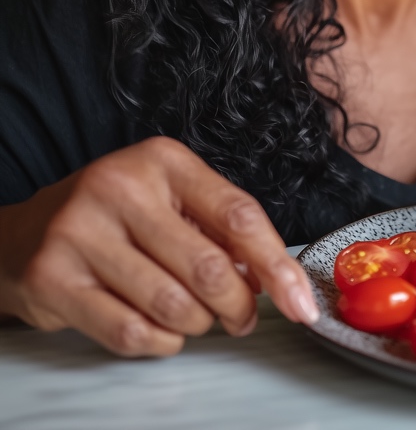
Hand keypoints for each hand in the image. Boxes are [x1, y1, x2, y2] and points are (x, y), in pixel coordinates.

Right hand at [0, 136, 318, 355]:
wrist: (27, 233)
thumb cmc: (118, 216)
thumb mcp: (172, 199)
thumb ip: (220, 229)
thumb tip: (271, 276)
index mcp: (164, 161)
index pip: (238, 215)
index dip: (276, 263)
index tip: (299, 299)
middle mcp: (121, 188)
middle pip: (208, 267)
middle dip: (238, 305)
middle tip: (242, 317)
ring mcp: (82, 232)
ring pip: (172, 304)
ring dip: (199, 324)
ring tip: (198, 318)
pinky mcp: (53, 279)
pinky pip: (130, 332)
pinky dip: (161, 342)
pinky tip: (164, 331)